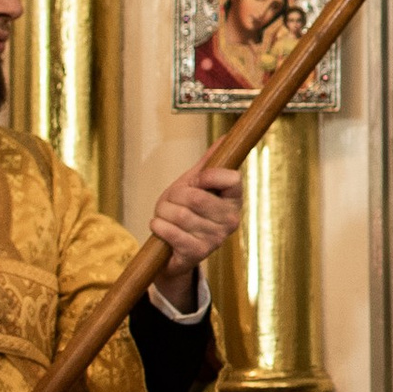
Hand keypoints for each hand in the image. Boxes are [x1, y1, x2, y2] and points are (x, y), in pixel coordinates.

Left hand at [150, 160, 243, 308]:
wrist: (175, 250)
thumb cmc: (188, 211)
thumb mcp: (196, 185)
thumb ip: (210, 163)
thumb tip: (226, 138)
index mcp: (234, 200)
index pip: (232, 178)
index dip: (207, 176)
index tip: (196, 181)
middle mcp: (230, 220)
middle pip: (196, 197)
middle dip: (174, 196)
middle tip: (171, 201)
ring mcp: (215, 238)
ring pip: (179, 214)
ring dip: (163, 212)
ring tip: (165, 216)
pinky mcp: (197, 253)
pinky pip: (171, 232)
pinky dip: (158, 226)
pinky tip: (160, 226)